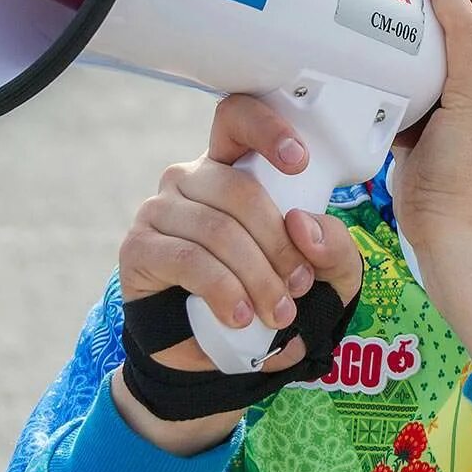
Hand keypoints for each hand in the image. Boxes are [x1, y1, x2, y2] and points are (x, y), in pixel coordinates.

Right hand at [113, 96, 364, 451]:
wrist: (218, 352)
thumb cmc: (272, 296)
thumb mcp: (326, 275)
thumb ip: (333, 248)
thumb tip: (305, 227)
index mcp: (234, 167)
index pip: (238, 119)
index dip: (267, 128)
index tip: (299, 162)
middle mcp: (192, 179)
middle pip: (240, 189)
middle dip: (279, 244)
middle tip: (300, 286)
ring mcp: (160, 209)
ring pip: (218, 229)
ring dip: (257, 276)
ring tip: (278, 313)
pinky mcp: (139, 247)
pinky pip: (188, 260)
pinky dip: (223, 291)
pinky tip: (239, 316)